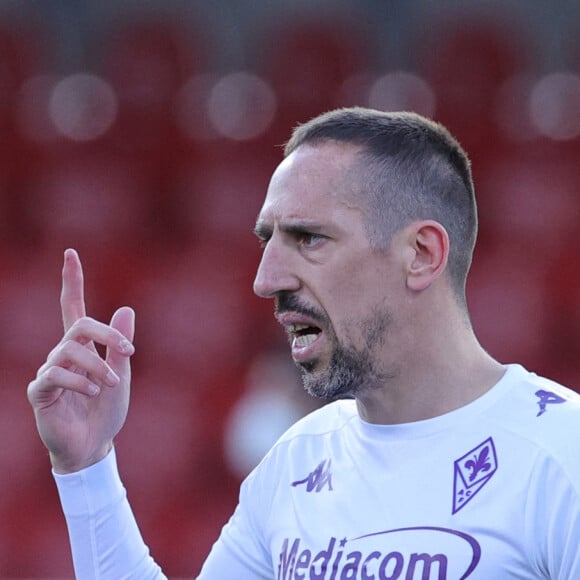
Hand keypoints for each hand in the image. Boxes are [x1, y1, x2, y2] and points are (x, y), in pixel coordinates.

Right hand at [28, 249, 135, 472]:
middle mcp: (63, 354)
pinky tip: (93, 393)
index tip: (70, 254)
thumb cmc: (107, 411)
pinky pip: (55, 374)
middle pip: (79, 323)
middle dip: (106, 334)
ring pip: (69, 350)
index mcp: (83, 347)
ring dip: (97, 366)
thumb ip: (120, 345)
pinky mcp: (40, 391)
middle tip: (128, 352)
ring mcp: (49, 371)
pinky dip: (80, 382)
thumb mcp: (121, 374)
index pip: (72, 307)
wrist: (94, 446)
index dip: (71, 281)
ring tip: (110, 385)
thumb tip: (126, 309)